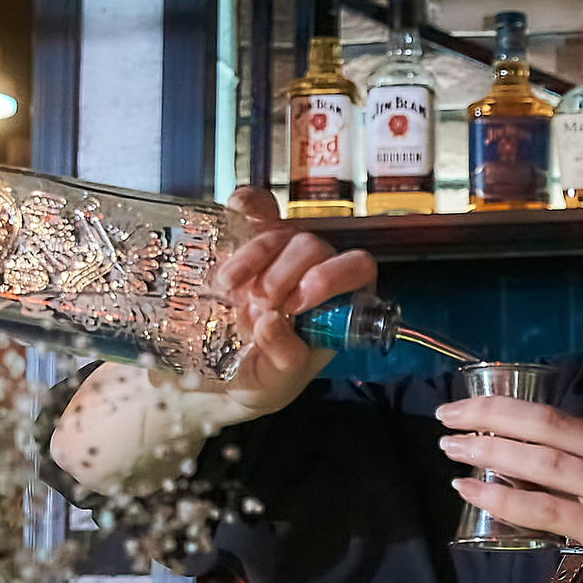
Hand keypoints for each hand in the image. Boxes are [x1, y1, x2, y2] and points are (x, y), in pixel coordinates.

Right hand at [210, 186, 378, 421]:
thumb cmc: (268, 376)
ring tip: (230, 288)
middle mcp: (318, 269)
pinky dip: (246, 205)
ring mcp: (284, 252)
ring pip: (281, 233)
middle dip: (283, 274)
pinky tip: (234, 209)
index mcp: (341, 300)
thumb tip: (270, 322)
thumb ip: (283, 355)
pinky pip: (257, 210)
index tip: (297, 302)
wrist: (224, 375)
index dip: (330, 277)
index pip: (358, 268)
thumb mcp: (279, 377)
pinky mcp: (251, 240)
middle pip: (313, 246)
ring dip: (254, 256)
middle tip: (258, 305)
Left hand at [434, 397, 582, 582]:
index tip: (478, 412)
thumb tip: (532, 462)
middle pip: (547, 423)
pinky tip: (471, 491)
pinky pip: (545, 508)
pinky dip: (502, 498)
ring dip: (488, 451)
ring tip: (450, 447)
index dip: (514, 411)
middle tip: (446, 413)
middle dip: (489, 415)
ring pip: (542, 461)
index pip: (566, 416)